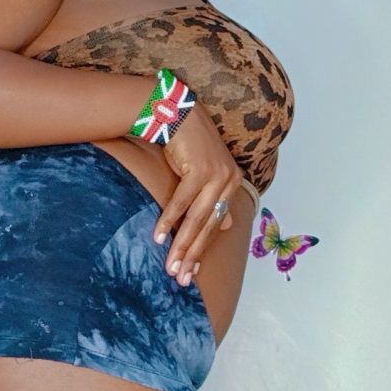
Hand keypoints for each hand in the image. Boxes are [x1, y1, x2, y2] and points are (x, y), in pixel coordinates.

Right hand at [155, 101, 243, 284]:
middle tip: (179, 278)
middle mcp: (229, 181)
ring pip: (196, 218)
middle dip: (192, 254)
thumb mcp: (206, 171)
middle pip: (207, 226)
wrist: (177, 112)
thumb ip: (216, 197)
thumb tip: (226, 222)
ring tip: (170, 265)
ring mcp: (216, 175)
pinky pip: (182, 201)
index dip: (203, 249)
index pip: (216, 223)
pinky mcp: (200, 170)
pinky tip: (157, 236)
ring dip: (181, 244)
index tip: (191, 271)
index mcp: (232, 183)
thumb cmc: (189, 143)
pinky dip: (168, 220)